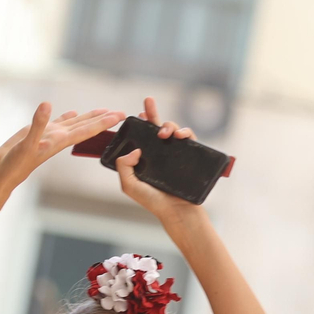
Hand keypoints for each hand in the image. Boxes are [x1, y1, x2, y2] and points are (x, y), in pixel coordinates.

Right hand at [0, 103, 123, 187]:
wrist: (3, 174)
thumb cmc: (15, 164)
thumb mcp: (26, 144)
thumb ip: (38, 125)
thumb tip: (47, 105)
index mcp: (59, 140)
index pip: (87, 129)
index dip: (103, 122)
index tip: (121, 115)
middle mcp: (58, 138)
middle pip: (86, 126)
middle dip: (103, 120)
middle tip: (123, 113)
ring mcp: (49, 136)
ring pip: (74, 124)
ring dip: (88, 118)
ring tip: (104, 110)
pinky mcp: (38, 134)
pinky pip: (56, 123)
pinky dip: (65, 117)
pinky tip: (72, 112)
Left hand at [115, 97, 200, 223]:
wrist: (177, 211)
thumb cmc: (153, 201)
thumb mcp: (129, 184)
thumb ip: (124, 166)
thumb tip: (134, 149)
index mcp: (145, 158)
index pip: (141, 136)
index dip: (140, 123)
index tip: (138, 114)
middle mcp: (160, 153)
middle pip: (156, 127)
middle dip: (153, 112)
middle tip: (148, 101)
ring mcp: (175, 153)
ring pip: (172, 129)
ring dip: (168, 124)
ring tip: (163, 132)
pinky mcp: (190, 155)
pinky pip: (189, 137)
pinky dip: (186, 131)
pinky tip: (180, 135)